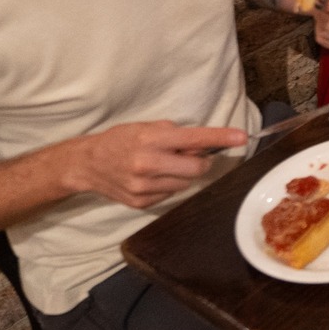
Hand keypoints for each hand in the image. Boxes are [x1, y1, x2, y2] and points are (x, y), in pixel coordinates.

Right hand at [57, 121, 246, 208]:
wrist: (87, 164)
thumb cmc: (120, 140)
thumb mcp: (146, 127)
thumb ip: (175, 135)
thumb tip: (204, 144)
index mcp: (150, 140)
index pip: (193, 139)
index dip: (220, 138)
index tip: (241, 137)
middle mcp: (147, 164)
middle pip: (197, 169)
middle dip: (200, 163)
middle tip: (188, 156)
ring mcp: (144, 186)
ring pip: (185, 184)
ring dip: (182, 175)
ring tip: (163, 165)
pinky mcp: (141, 202)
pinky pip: (170, 194)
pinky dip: (168, 185)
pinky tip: (152, 177)